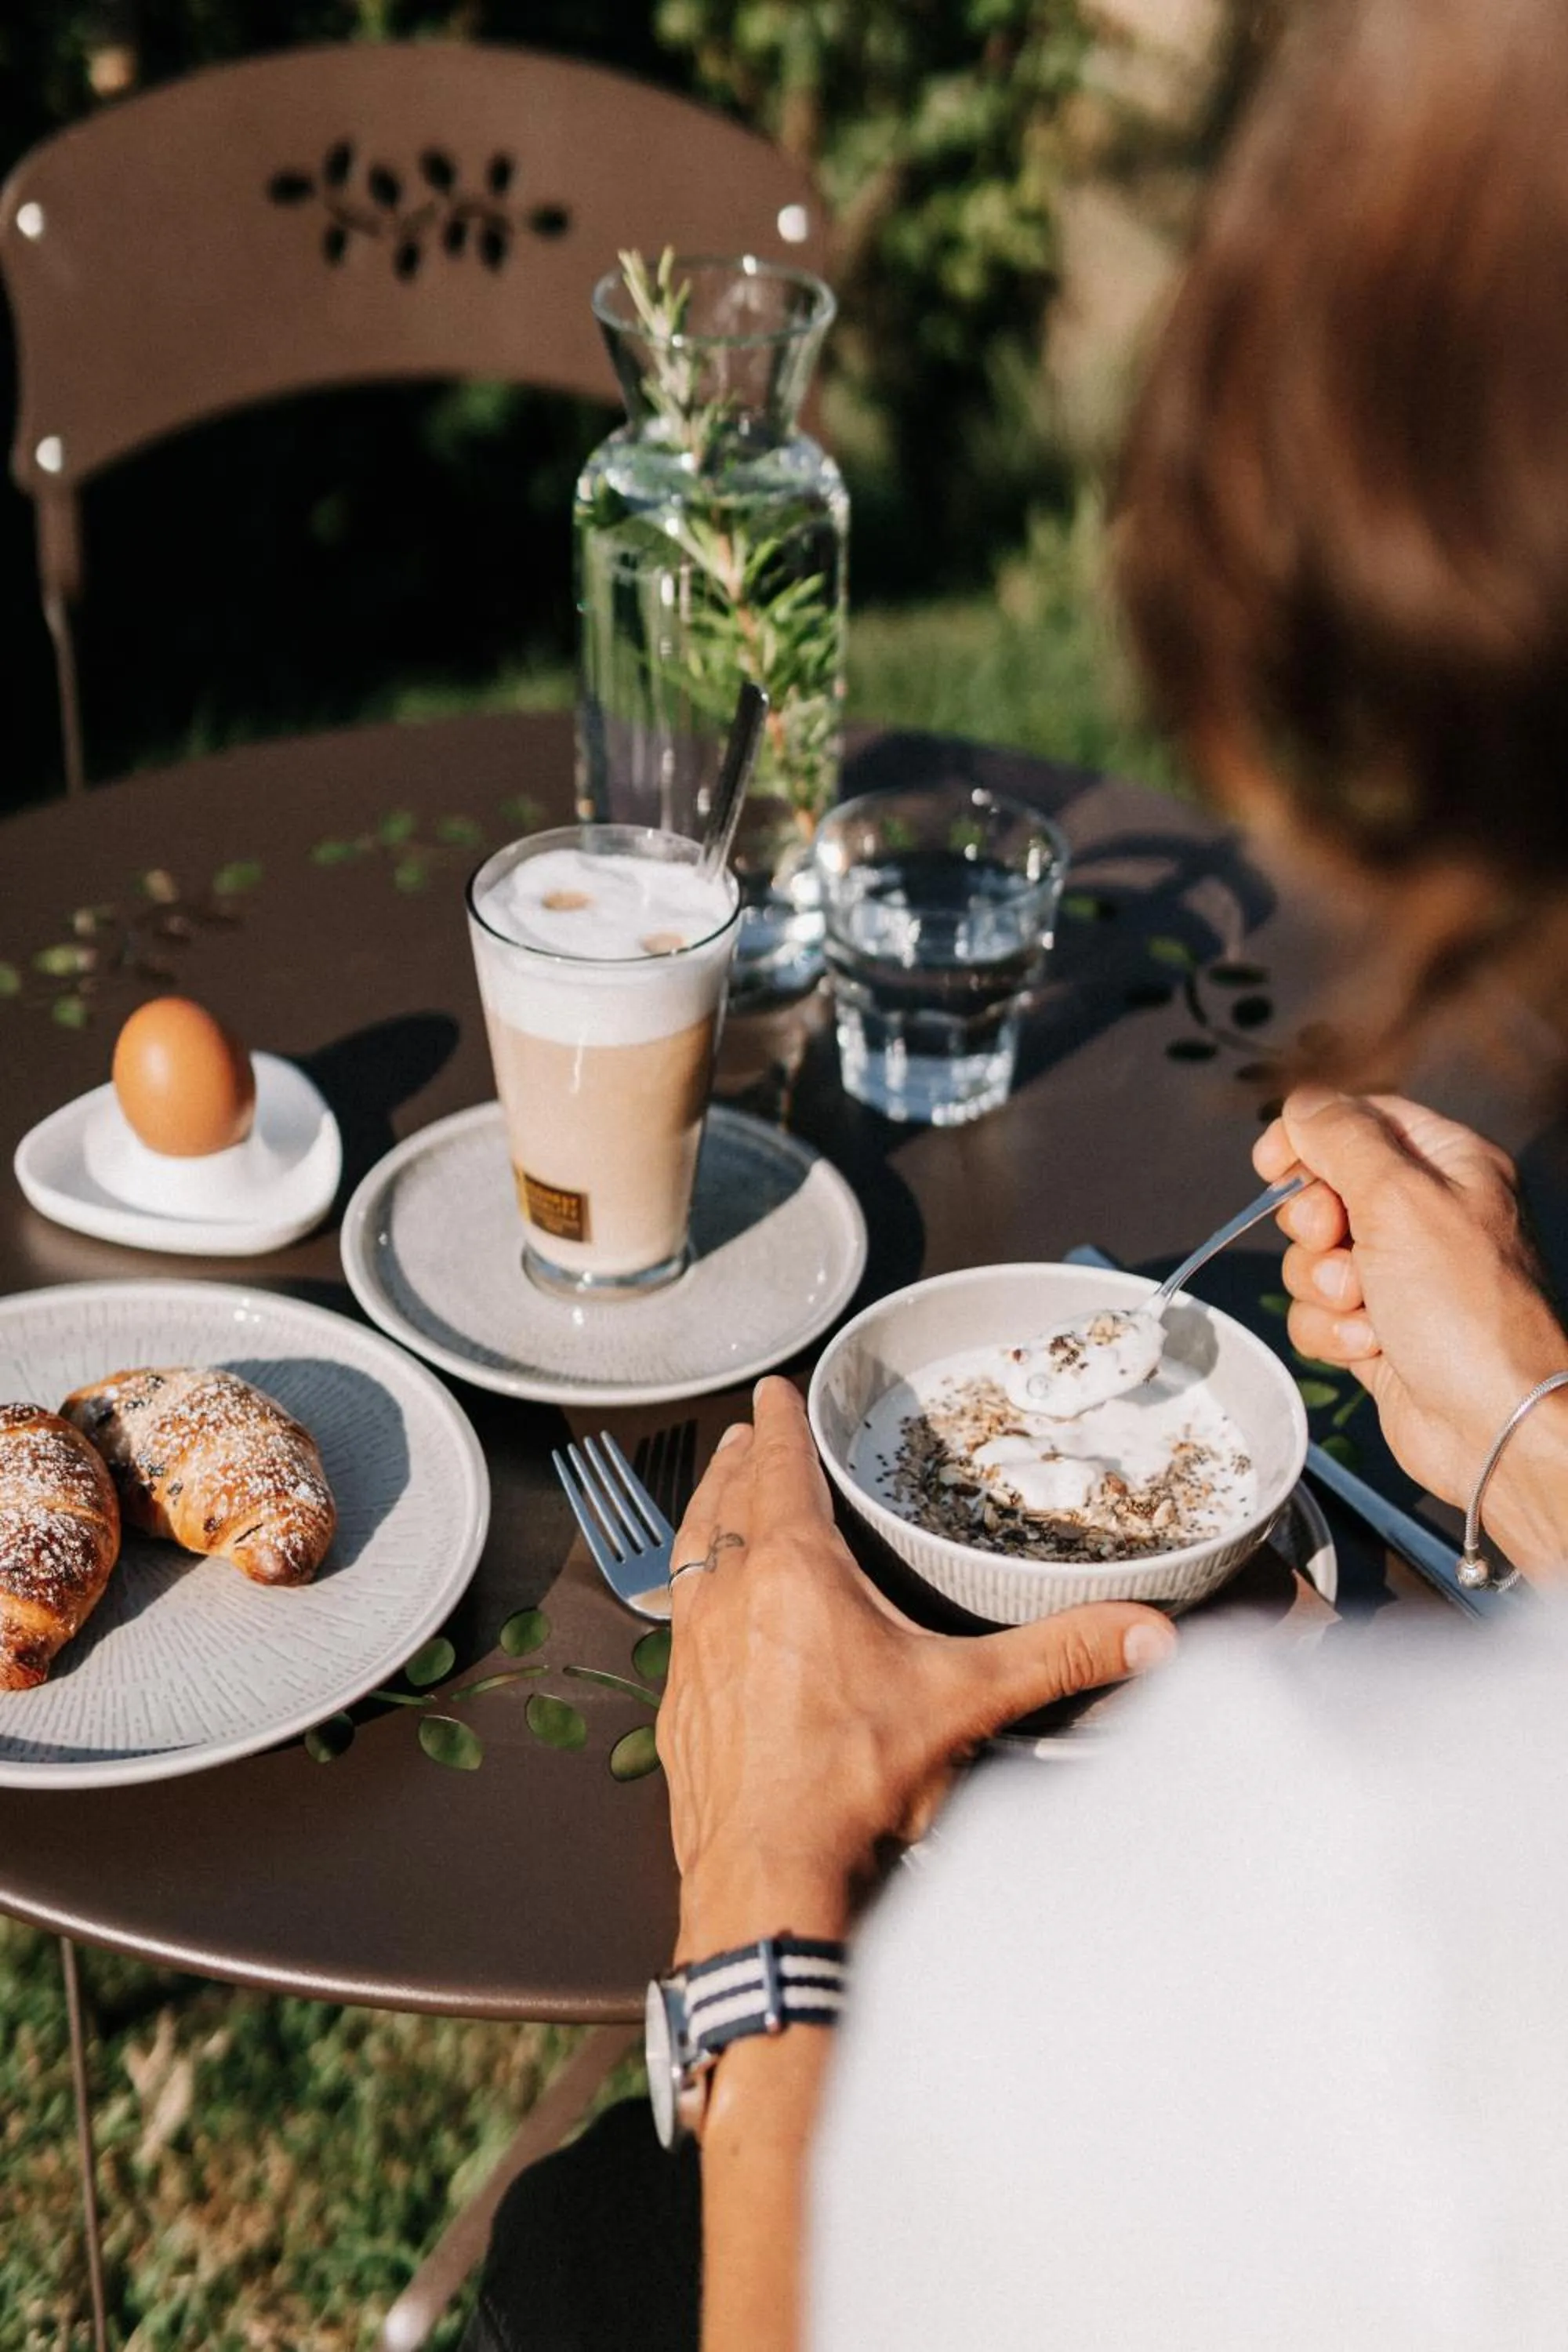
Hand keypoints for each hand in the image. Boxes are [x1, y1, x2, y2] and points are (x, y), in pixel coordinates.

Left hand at [657, 1376, 1175, 1959]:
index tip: (773, 1391)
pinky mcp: (679, 1706)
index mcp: (792, 1572)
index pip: (780, 1470)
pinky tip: (707, 1613)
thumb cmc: (850, 1782)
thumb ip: (1057, 1656)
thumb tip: (1144, 1632)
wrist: (767, 1876)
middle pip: (724, 1502)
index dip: (780, 1424)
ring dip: (706, 1517)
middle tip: (746, 1435)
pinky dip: (693, 1595)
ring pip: (691, 1557)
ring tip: (718, 1500)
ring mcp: (693, 1652)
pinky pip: (679, 1624)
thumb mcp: (965, 1703)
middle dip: (737, 1462)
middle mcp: (730, 1598)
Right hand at [1254, 1087, 1567, 1568]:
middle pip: (1325, 1190)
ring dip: (1321, 1285)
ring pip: (1313, 1258)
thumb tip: (1304, 1105)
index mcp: (1449, 1166)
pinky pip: (1319, 1314)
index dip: (1308, 1137)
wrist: (1495, 1425)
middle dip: (1313, 1224)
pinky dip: (1331, 1331)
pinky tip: (1371, 1347)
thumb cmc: (1466, 1311)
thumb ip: (1343, 1138)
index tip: (1271, 1163)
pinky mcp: (1379, 1331)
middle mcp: (1427, 1216)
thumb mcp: (1400, 1198)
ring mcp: (1402, 1277)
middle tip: (1336, 1242)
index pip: (1360, 1120)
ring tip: (1362, 1307)